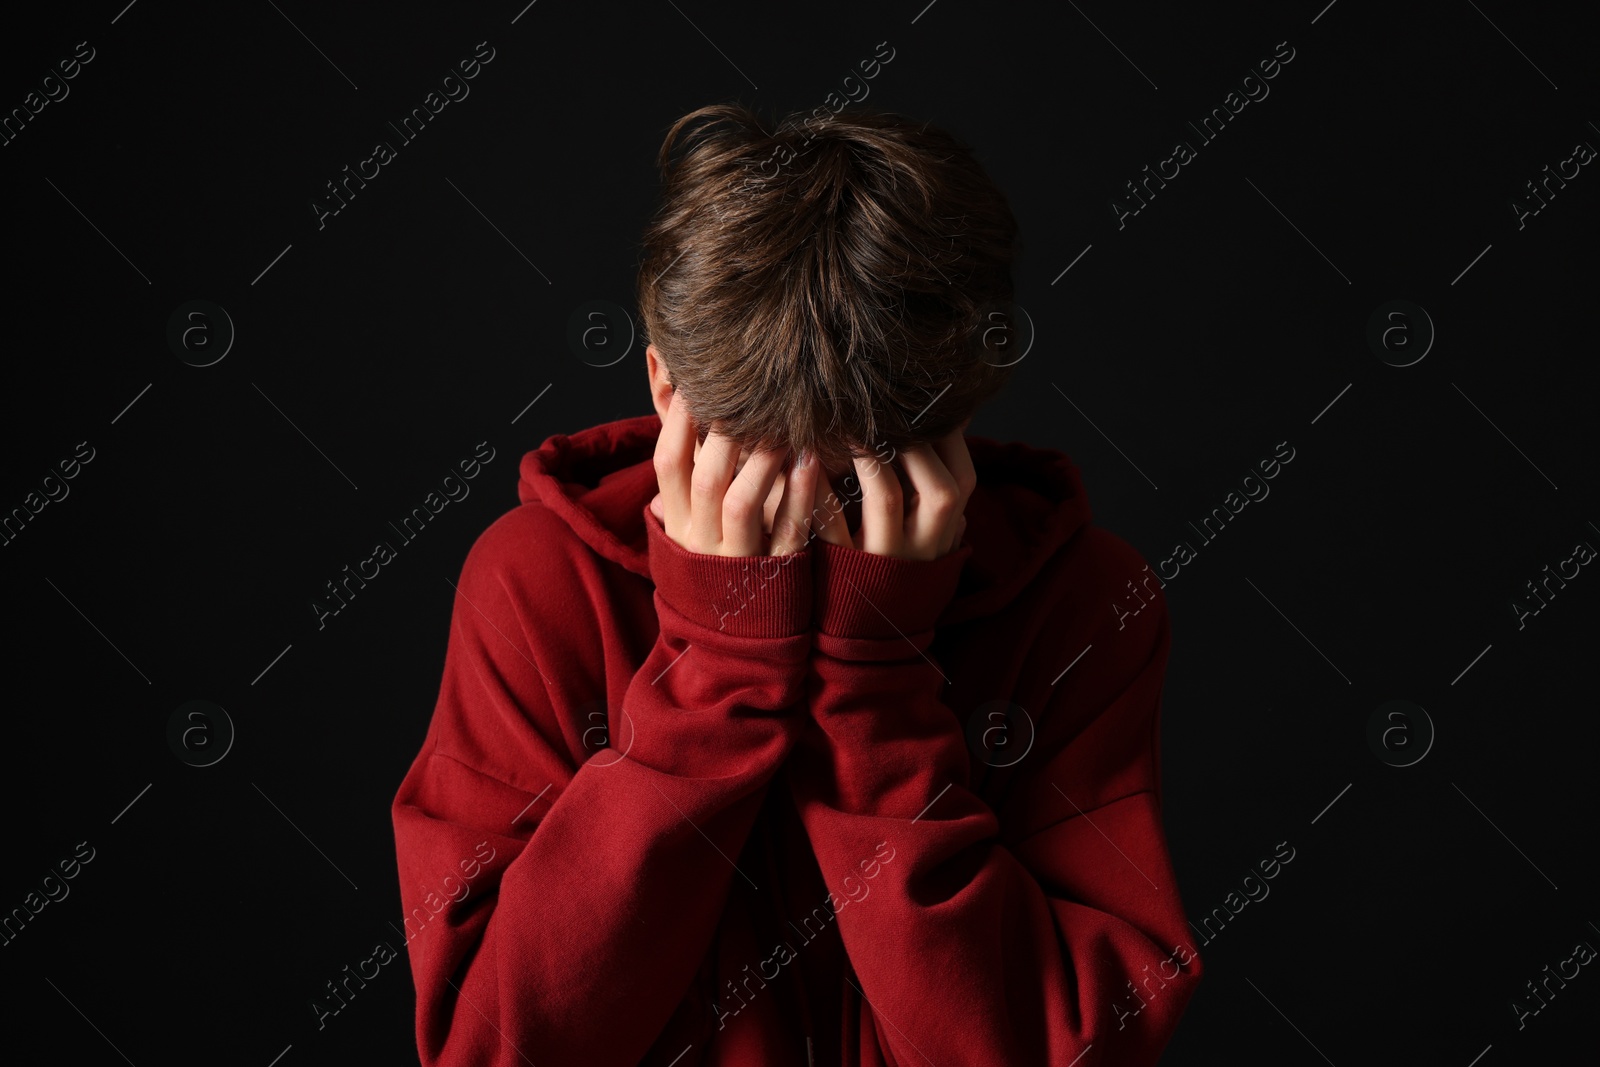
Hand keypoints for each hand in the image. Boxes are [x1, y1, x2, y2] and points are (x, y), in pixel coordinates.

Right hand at [649, 389, 820, 555]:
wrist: (734, 635)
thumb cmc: (716, 561)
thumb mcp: (690, 524)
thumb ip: (685, 480)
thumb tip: (668, 415)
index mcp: (677, 522)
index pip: (667, 463)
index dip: (680, 421)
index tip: (697, 384)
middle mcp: (699, 540)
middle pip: (704, 477)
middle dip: (725, 433)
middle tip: (749, 398)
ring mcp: (735, 558)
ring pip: (742, 502)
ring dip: (763, 460)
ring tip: (783, 426)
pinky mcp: (774, 572)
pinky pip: (786, 530)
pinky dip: (799, 494)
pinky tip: (811, 461)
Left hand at [812, 423, 974, 560]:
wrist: (868, 631)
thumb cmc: (897, 564)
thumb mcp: (926, 531)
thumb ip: (934, 484)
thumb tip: (954, 421)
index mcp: (944, 533)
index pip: (963, 479)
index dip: (948, 439)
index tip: (925, 407)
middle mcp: (922, 546)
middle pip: (937, 488)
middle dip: (915, 442)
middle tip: (886, 407)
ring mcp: (884, 558)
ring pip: (886, 498)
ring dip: (869, 454)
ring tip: (850, 421)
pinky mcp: (842, 567)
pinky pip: (830, 524)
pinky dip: (818, 490)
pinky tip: (806, 460)